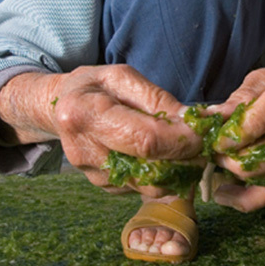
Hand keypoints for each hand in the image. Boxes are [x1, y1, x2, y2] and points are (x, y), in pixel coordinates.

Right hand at [0, 65, 203, 196]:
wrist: (60, 108)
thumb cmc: (95, 87)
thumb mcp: (123, 77)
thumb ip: (158, 99)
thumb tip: (194, 121)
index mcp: (85, 115)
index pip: (145, 140)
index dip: (182, 140)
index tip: (204, 132)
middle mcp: (85, 152)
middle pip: (151, 170)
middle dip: (186, 159)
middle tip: (202, 142)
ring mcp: (93, 176)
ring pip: (152, 186)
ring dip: (177, 170)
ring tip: (186, 147)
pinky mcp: (104, 188)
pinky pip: (144, 188)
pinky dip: (162, 175)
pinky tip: (163, 155)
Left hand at [206, 57, 264, 211]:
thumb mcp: (263, 79)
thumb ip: (239, 99)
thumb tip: (210, 119)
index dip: (249, 126)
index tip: (220, 139)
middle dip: (242, 155)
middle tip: (215, 152)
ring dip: (243, 174)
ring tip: (220, 163)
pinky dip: (249, 198)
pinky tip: (224, 194)